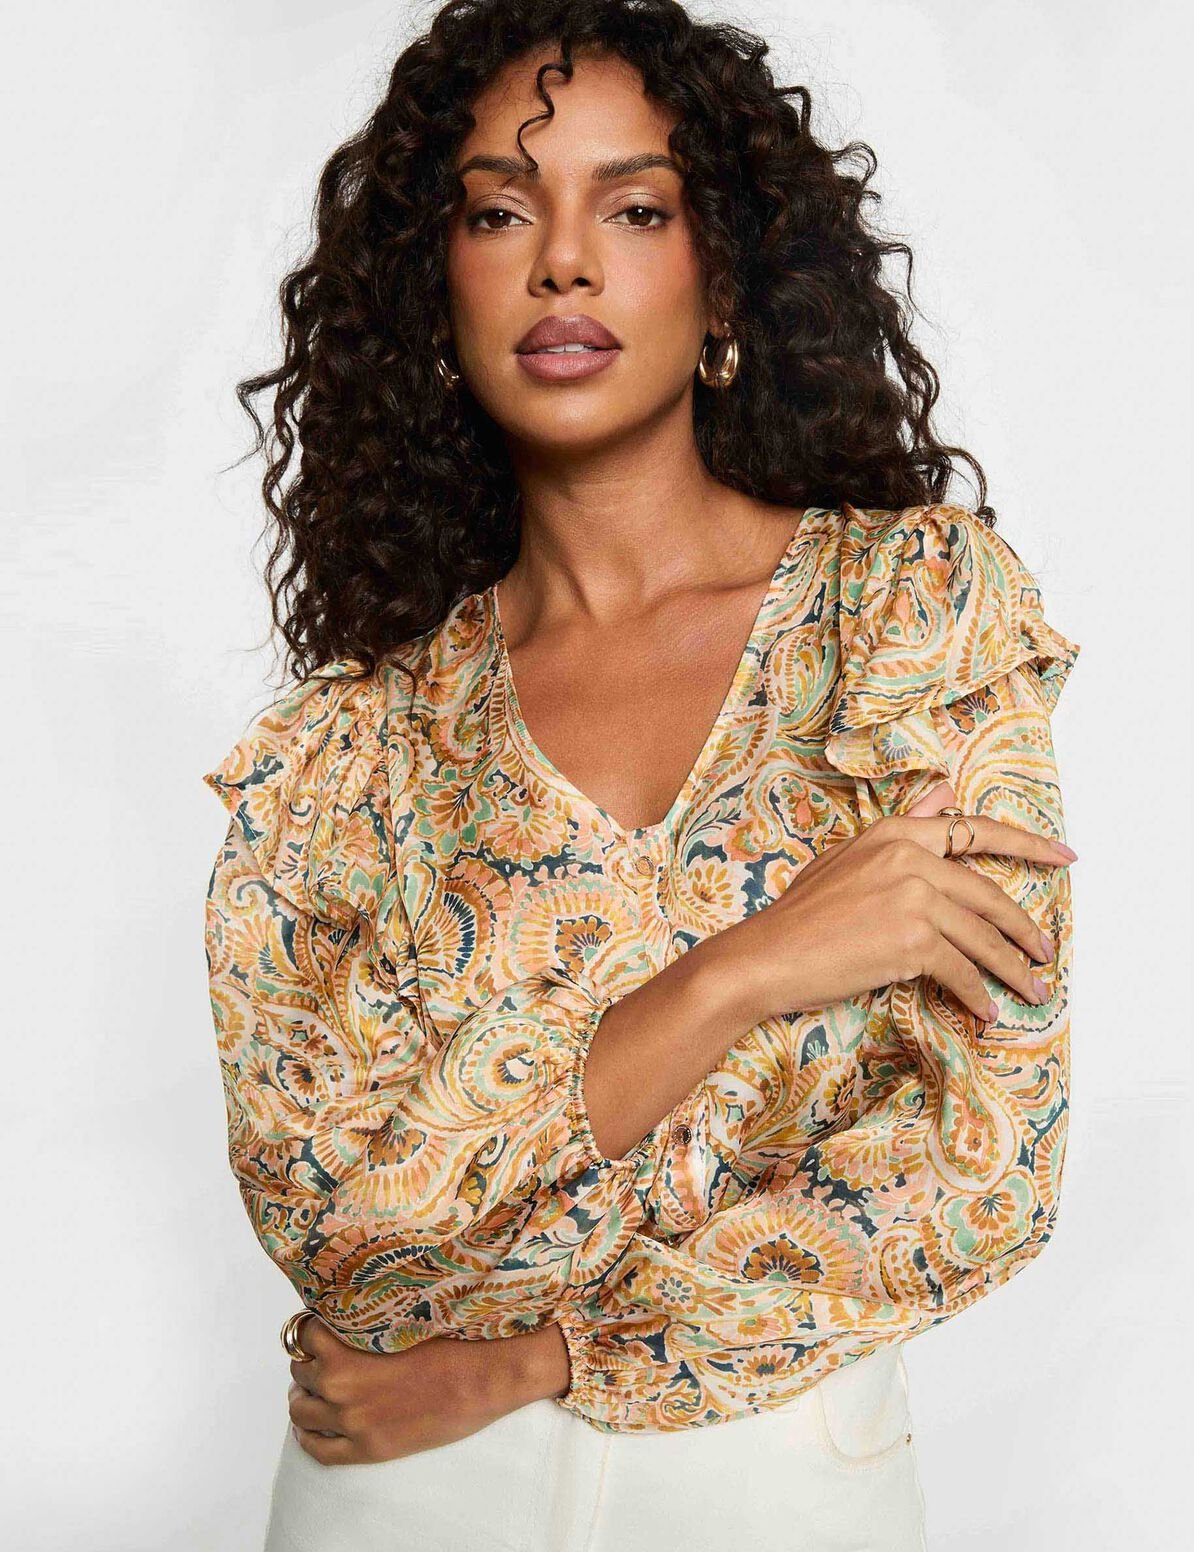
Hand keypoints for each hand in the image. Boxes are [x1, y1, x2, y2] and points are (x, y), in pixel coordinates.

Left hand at [286, 1314, 568, 1464]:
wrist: (482, 1377)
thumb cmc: (450, 1338)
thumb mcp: (399, 1315)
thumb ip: (365, 1318)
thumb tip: (346, 1310)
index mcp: (345, 1346)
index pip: (303, 1334)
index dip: (311, 1331)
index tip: (319, 1331)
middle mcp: (339, 1384)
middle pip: (299, 1371)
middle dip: (308, 1363)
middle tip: (321, 1360)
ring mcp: (351, 1420)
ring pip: (300, 1411)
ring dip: (304, 1398)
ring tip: (314, 1392)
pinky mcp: (366, 1448)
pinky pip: (317, 1449)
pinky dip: (308, 1437)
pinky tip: (312, 1428)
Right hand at [725, 780, 1076, 1025]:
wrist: (766, 956)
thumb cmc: (801, 914)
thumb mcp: (849, 857)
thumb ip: (903, 827)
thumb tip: (944, 793)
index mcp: (895, 832)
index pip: (975, 830)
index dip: (1028, 844)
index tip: (1065, 857)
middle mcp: (909, 857)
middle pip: (988, 895)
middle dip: (1024, 930)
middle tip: (1045, 952)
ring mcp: (913, 897)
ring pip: (983, 938)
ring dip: (1012, 971)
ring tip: (1032, 991)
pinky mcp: (912, 940)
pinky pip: (961, 971)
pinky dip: (977, 996)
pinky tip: (985, 1012)